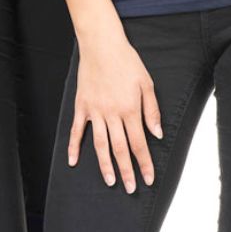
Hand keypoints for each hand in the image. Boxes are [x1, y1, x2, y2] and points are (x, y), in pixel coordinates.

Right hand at [69, 33, 162, 193]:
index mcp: (130, 108)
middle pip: (120, 148)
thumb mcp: (146, 82)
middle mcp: (112, 113)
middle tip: (131, 188)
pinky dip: (73, 146)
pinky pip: (76, 130)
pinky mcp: (81, 105)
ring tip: (110, 181)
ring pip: (100, 144)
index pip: (139, 143)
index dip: (145, 163)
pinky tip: (73, 161)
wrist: (102, 43)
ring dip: (105, 165)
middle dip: (127, 171)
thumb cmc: (126, 61)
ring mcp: (94, 110)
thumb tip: (157, 134)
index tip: (149, 178)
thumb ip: (152, 110)